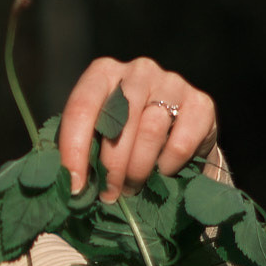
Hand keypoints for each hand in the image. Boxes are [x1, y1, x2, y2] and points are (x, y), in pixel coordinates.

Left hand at [57, 56, 218, 201]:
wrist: (177, 141)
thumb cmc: (126, 142)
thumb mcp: (98, 140)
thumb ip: (80, 151)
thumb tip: (65, 183)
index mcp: (103, 73)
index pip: (82, 107)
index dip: (75, 150)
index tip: (75, 186)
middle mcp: (138, 71)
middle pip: (119, 120)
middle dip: (111, 167)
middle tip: (110, 195)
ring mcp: (172, 83)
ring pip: (150, 130)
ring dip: (139, 169)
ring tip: (134, 188)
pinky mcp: (201, 103)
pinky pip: (181, 142)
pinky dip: (169, 165)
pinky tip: (163, 171)